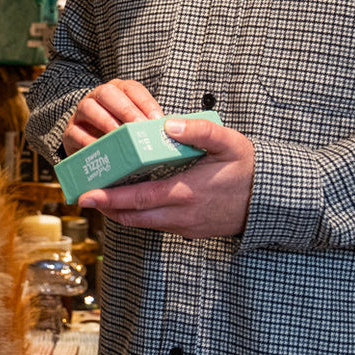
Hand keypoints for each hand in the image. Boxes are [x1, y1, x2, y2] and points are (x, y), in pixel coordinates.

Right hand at [62, 78, 163, 154]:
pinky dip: (88, 141)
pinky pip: (75, 132)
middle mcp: (98, 96)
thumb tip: (175, 134)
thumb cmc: (124, 139)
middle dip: (125, 109)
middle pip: (107, 92)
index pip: (132, 89)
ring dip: (106, 122)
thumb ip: (151, 127)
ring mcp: (81, 113)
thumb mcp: (138, 129)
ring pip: (88, 107)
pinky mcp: (70, 132)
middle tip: (138, 126)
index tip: (158, 121)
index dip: (145, 103)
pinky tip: (102, 150)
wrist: (95, 153)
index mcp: (119, 91)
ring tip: (120, 137)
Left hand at [77, 116, 254, 239]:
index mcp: (186, 193)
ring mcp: (186, 226)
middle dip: (106, 207)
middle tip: (85, 194)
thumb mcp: (228, 142)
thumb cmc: (248, 168)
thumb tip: (169, 124)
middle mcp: (183, 215)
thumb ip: (199, 131)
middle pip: (134, 217)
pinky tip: (132, 200)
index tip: (88, 194)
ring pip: (144, 223)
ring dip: (121, 212)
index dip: (111, 198)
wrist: (270, 199)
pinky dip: (140, 215)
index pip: (139, 199)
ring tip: (102, 195)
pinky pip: (158, 225)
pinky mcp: (191, 230)